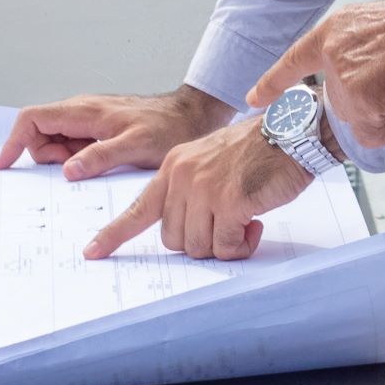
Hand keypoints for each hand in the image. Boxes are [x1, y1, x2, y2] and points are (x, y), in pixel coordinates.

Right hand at [0, 84, 232, 177]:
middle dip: (45, 157)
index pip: (33, 118)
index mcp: (84, 111)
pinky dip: (76, 159)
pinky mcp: (99, 130)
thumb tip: (67, 170)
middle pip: (40, 133)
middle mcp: (82, 111)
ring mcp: (90, 120)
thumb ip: (100, 156)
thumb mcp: (136, 146)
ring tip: (98, 166)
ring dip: (63, 160)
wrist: (192, 117)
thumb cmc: (168, 129)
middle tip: (77, 170)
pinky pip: (73, 145)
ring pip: (56, 141)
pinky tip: (99, 167)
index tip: (4, 165)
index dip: (13, 140)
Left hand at [82, 118, 326, 260]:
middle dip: (199, 242)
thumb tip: (189, 233)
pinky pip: (226, 246)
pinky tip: (254, 223)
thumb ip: (191, 192)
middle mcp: (183, 176)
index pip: (138, 206)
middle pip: (173, 238)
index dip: (115, 234)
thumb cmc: (258, 150)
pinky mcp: (229, 201)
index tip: (93, 252)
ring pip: (198, 247)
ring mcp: (204, 189)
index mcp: (174, 166)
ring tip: (244, 222)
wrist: (291, 132)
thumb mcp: (211, 162)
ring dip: (224, 245)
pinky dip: (241, 245)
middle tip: (226, 227)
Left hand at [248, 0, 384, 149]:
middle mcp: (332, 52)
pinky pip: (378, 133)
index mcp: (335, 30)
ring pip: (364, 120)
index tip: (253, 98)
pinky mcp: (358, 100)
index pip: (295, 59)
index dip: (274, 81)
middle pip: (344, 102)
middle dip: (379, 105)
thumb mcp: (382, 28)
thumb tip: (379, 83)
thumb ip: (367, 55)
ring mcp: (342, 78)